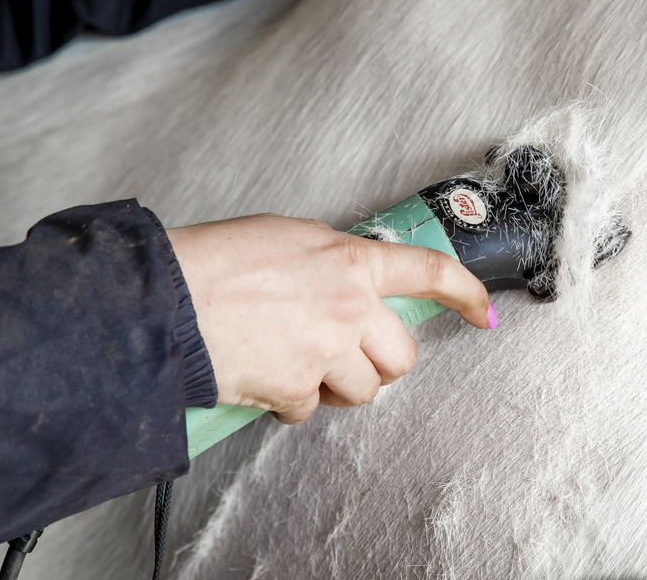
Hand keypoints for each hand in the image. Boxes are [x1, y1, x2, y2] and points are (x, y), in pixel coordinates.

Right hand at [166, 214, 492, 423]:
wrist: (166, 299)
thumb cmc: (215, 261)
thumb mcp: (287, 238)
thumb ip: (331, 260)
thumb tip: (348, 280)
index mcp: (350, 261)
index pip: (428, 271)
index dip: (465, 292)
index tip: (480, 310)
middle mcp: (349, 307)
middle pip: (402, 355)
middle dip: (382, 363)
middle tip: (352, 357)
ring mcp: (326, 351)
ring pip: (363, 389)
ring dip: (338, 386)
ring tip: (301, 366)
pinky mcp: (297, 389)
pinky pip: (311, 409)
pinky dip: (293, 402)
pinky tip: (268, 377)